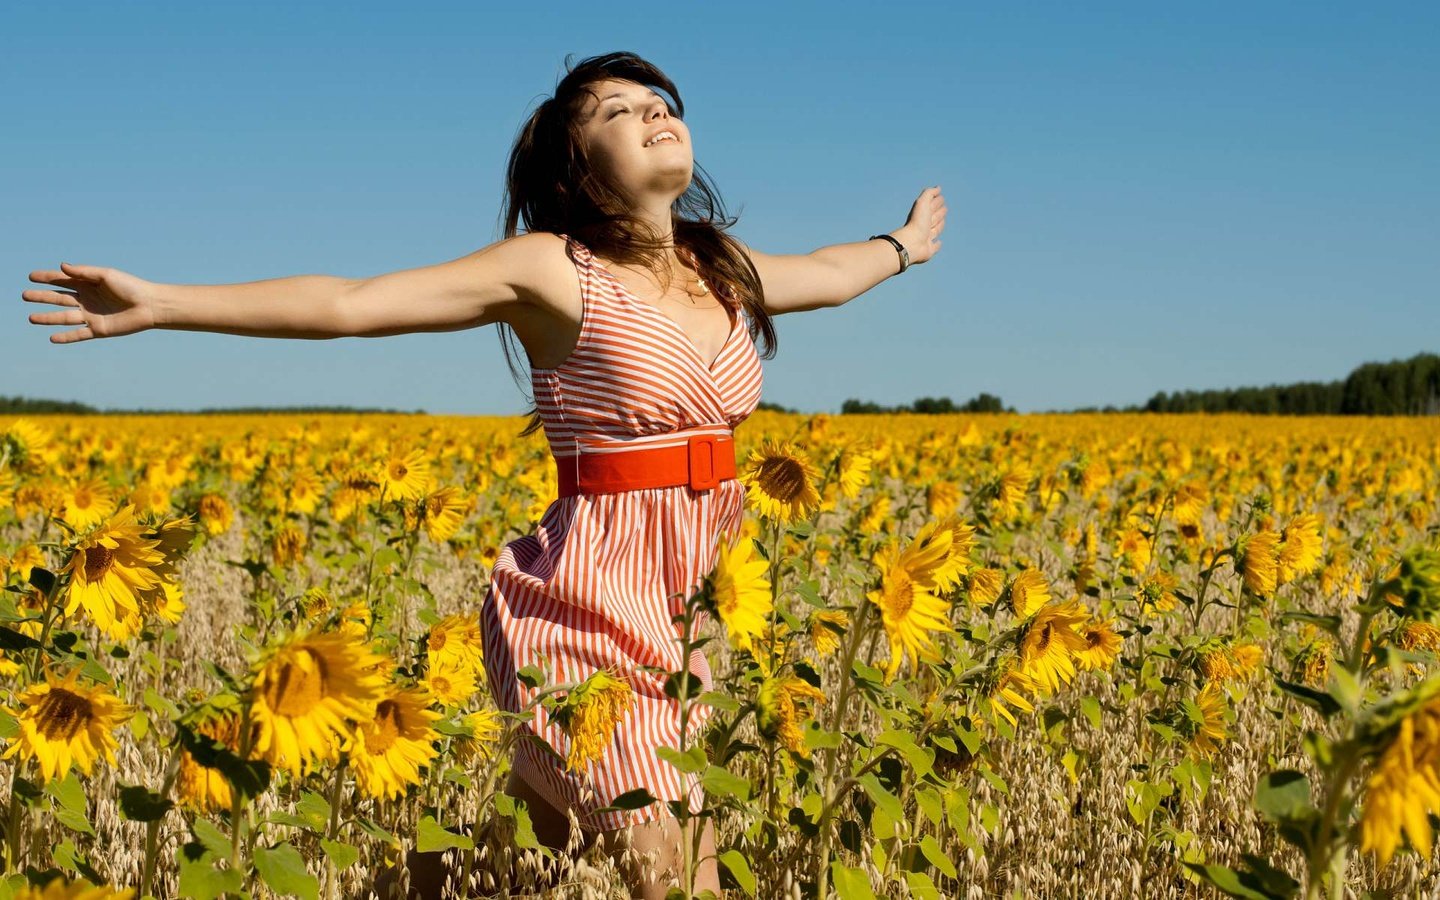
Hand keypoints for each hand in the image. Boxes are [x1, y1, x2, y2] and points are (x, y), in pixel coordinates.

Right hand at [23, 262, 160, 343]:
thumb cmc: (130, 287)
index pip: (62, 281)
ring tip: (31, 318)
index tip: (31, 277)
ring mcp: (91, 315)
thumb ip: (84, 272)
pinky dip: (66, 337)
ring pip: (64, 317)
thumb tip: (62, 266)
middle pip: (59, 298)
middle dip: (42, 297)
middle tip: (24, 295)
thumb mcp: (106, 275)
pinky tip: (52, 338)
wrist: (150, 306)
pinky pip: (79, 334)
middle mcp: (87, 300)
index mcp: (88, 284)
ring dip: (48, 318)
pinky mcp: (99, 329)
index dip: (47, 278)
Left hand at [895, 185, 946, 265]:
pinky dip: (937, 245)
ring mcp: (926, 239)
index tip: (940, 196)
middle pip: (933, 218)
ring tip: (942, 221)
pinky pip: (934, 247)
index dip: (936, 201)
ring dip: (939, 226)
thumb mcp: (922, 203)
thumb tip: (938, 187)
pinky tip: (938, 243)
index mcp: (921, 215)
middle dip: (939, 213)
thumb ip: (929, 194)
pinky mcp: (928, 250)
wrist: (912, 243)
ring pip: (935, 231)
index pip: (931, 206)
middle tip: (944, 208)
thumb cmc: (917, 222)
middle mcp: (923, 227)